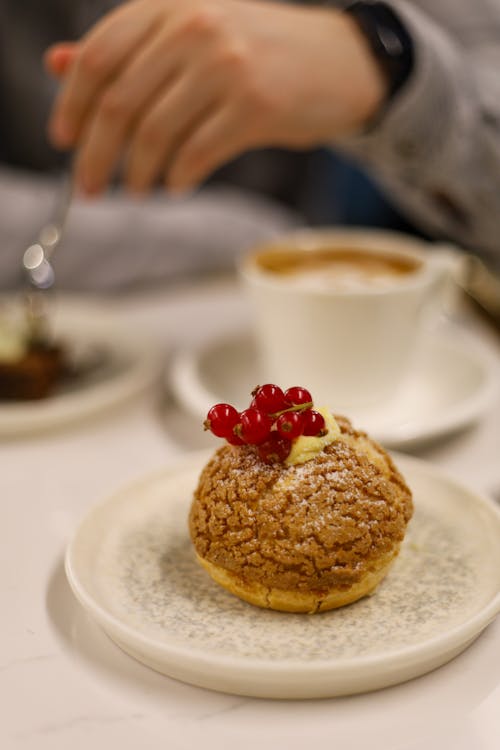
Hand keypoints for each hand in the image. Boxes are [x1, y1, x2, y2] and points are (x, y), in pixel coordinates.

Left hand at [46, 0, 386, 194]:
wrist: (339, 63)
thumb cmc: (259, 54)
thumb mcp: (189, 36)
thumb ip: (127, 49)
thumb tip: (59, 63)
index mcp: (169, 7)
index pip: (98, 57)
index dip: (71, 105)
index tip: (64, 141)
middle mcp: (193, 28)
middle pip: (119, 104)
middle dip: (96, 156)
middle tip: (90, 188)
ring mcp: (226, 66)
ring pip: (155, 135)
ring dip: (137, 173)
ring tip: (136, 189)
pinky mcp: (256, 106)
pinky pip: (197, 154)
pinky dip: (180, 178)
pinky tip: (177, 185)